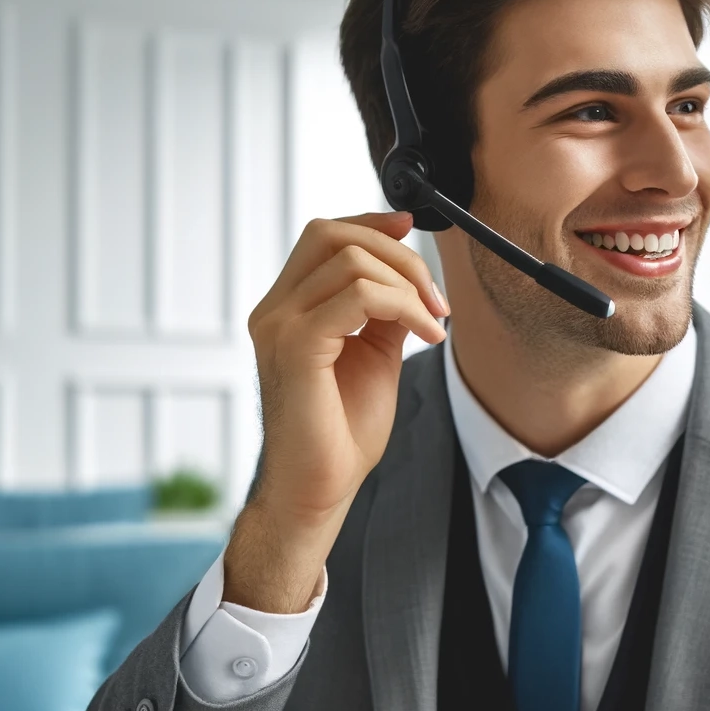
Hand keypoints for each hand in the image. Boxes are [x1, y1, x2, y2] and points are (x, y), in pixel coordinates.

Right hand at [225, 210, 447, 611]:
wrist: (322, 487)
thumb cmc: (342, 431)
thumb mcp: (375, 353)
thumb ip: (385, 310)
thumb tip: (410, 276)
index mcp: (288, 308)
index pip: (324, 236)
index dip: (371, 223)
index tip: (411, 228)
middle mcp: (275, 310)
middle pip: (333, 234)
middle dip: (397, 253)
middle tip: (434, 296)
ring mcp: (280, 326)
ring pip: (350, 260)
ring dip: (408, 283)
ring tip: (433, 321)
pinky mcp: (296, 347)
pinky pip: (359, 297)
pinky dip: (404, 306)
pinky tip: (426, 335)